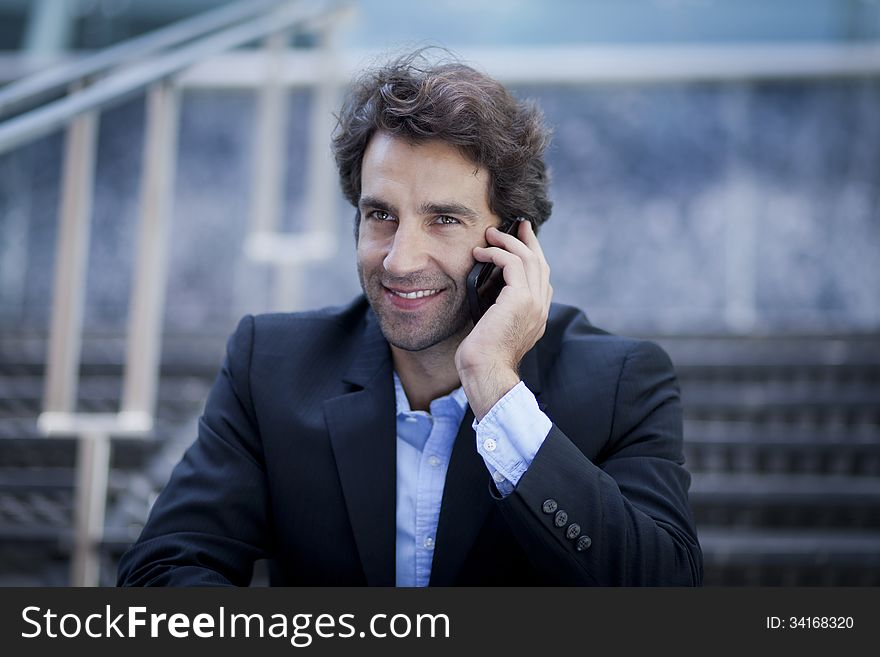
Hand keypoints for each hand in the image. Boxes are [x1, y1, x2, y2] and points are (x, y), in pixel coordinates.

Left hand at [455, 220, 552, 419]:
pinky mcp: (521, 299)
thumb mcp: (493, 327)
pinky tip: (482, 252)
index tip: (520, 240)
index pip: (541, 277)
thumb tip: (486, 291)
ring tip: (491, 233)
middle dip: (527, 240)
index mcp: (537, 314)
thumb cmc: (482, 356)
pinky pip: (513, 263)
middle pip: (540, 262)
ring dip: (508, 241)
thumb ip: (498, 309)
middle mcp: (541, 307)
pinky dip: (497, 253)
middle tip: (514, 224)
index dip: (532, 255)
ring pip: (529, 258)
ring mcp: (534, 302)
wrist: (487, 371)